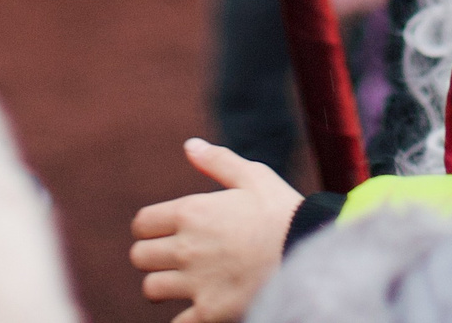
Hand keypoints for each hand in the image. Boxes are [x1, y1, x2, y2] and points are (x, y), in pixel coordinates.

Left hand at [129, 139, 301, 322]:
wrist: (311, 253)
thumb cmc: (283, 212)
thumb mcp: (254, 176)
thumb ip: (218, 161)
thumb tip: (189, 146)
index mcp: (191, 212)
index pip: (142, 224)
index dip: (149, 228)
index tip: (162, 232)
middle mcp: (186, 247)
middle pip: (140, 256)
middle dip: (152, 256)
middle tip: (173, 257)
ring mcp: (195, 282)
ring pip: (152, 288)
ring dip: (163, 286)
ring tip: (183, 283)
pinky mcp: (209, 312)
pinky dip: (182, 319)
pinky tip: (196, 310)